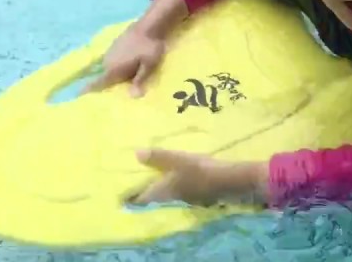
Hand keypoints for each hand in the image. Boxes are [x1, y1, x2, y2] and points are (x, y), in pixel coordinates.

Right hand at [83, 28, 166, 96]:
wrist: (149, 24)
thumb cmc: (149, 46)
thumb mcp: (149, 65)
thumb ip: (140, 80)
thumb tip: (133, 96)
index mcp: (114, 68)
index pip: (99, 82)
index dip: (88, 88)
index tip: (78, 93)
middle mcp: (108, 60)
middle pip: (105, 75)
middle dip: (107, 81)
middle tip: (114, 89)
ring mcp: (111, 50)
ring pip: (109, 66)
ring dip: (113, 71)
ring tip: (121, 76)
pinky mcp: (115, 43)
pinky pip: (113, 58)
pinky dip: (117, 62)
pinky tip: (126, 61)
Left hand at [129, 149, 267, 206]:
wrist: (229, 180)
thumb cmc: (198, 170)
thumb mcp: (177, 160)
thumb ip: (157, 157)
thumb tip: (136, 153)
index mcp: (163, 192)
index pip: (141, 199)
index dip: (131, 196)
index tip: (122, 192)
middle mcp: (172, 199)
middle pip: (154, 197)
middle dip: (146, 190)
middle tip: (137, 180)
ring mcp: (186, 197)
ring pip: (168, 193)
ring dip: (162, 186)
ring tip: (156, 176)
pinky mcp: (198, 193)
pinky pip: (181, 189)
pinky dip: (176, 183)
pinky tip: (178, 175)